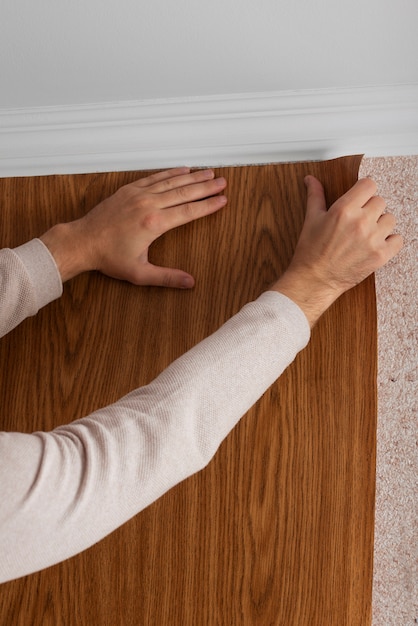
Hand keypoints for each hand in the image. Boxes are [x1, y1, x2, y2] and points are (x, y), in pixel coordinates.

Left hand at [40, 168, 226, 286]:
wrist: (83, 242)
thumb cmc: (109, 258)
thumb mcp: (139, 273)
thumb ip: (167, 277)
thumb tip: (190, 283)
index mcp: (154, 224)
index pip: (189, 211)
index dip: (208, 205)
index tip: (223, 200)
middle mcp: (149, 205)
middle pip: (184, 193)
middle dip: (206, 187)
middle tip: (223, 182)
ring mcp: (138, 195)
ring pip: (172, 182)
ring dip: (192, 177)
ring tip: (209, 173)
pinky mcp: (129, 190)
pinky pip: (155, 178)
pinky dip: (170, 173)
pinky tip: (182, 169)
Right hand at [272, 175, 402, 325]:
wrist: (314, 280)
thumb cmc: (311, 252)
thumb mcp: (311, 220)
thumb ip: (315, 196)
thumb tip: (311, 180)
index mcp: (344, 210)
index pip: (369, 185)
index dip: (364, 191)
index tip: (360, 198)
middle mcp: (360, 222)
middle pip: (380, 202)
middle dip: (370, 209)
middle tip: (358, 220)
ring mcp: (372, 240)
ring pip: (390, 219)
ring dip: (380, 224)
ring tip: (366, 233)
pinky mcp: (380, 255)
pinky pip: (398, 239)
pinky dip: (390, 241)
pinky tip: (376, 244)